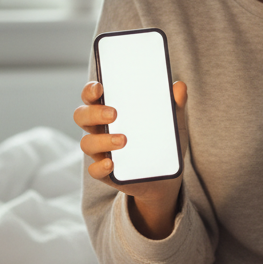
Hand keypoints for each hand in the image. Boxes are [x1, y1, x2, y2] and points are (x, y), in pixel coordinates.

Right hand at [73, 80, 187, 239]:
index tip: (100, 87)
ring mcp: (100, 151)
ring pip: (87, 143)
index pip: (91, 96)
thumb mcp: (171, 123)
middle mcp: (100, 129)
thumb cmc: (161, 142)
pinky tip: (112, 164)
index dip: (90, 90)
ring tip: (123, 140)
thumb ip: (174, 105)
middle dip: (94, 113)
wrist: (165, 177)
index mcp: (109, 111)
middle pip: (82, 116)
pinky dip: (100, 166)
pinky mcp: (105, 173)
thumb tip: (180, 86)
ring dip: (102, 140)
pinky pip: (94, 170)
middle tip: (114, 114)